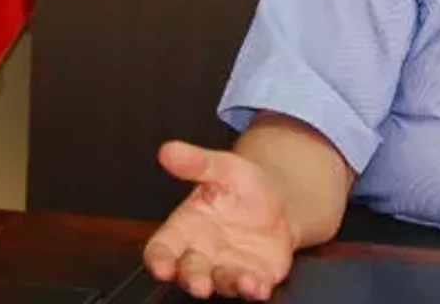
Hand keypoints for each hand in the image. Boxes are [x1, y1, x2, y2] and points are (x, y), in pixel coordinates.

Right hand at [143, 140, 296, 300]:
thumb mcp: (223, 167)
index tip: (160, 266)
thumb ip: (197, 162)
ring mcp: (227, 267)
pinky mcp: (254, 275)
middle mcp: (202, 253)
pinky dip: (255, 289)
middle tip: (199, 282)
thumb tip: (169, 150)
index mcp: (185, 229)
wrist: (281, 200)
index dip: (158, 259)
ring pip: (221, 282)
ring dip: (227, 284)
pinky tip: (260, 285)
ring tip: (240, 280)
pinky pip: (251, 287)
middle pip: (189, 271)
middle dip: (193, 278)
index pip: (161, 248)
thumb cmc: (243, 187)